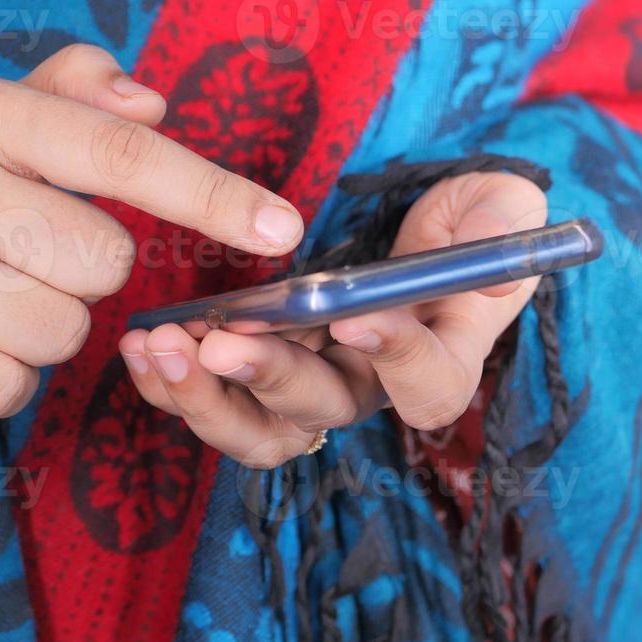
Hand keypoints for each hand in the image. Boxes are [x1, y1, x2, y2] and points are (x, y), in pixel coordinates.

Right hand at [0, 45, 305, 418]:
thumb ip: (77, 96)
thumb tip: (152, 101)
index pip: (122, 154)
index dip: (212, 194)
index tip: (283, 227)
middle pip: (104, 264)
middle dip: (81, 277)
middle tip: (11, 259)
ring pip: (65, 333)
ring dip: (41, 333)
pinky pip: (10, 389)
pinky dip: (0, 381)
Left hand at [119, 172, 547, 466]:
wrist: (420, 228)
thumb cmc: (470, 221)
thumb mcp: (500, 210)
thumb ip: (500, 227)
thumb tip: (491, 256)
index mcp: (441, 356)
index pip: (428, 385)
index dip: (395, 357)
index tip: (351, 315)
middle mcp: (373, 386)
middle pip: (325, 413)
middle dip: (269, 377)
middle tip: (220, 342)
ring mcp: (314, 387)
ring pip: (261, 431)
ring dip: (207, 398)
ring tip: (163, 345)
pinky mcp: (263, 377)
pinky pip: (216, 405)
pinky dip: (173, 383)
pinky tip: (141, 343)